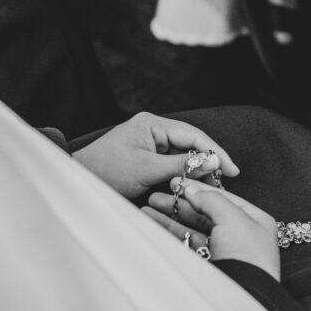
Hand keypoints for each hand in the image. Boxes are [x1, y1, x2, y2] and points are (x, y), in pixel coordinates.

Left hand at [73, 112, 238, 198]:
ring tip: (214, 186)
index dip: (215, 152)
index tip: (232, 169)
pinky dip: (184, 176)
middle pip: (191, 144)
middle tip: (227, 181)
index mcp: (153, 124)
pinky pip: (173, 166)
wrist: (78, 181)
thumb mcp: (147, 170)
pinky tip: (194, 187)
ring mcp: (150, 144)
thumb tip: (212, 162)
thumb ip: (181, 165)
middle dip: (209, 162)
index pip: (194, 135)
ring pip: (184, 157)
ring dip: (197, 171)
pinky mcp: (147, 159)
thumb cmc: (106, 172)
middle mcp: (154, 130)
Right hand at [143, 178, 280, 280]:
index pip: (223, 199)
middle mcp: (240, 236)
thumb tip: (191, 189)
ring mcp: (223, 253)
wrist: (244, 294)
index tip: (177, 182)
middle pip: (205, 214)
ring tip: (147, 209)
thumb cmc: (247, 255)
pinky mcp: (209, 267)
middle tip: (156, 197)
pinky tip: (153, 226)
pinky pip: (187, 246)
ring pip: (192, 230)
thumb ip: (210, 199)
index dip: (199, 189)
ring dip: (170, 219)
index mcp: (254, 221)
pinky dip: (171, 235)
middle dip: (180, 205)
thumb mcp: (232, 217)